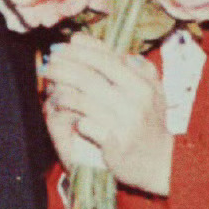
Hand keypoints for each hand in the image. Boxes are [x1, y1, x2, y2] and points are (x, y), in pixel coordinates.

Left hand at [43, 34, 173, 195]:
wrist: (161, 163)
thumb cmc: (150, 120)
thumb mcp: (151, 89)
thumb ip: (130, 65)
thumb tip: (96, 44)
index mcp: (143, 84)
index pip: (106, 60)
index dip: (80, 52)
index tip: (62, 47)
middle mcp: (136, 102)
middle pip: (90, 79)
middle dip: (63, 69)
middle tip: (47, 65)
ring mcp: (125, 125)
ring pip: (84, 101)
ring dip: (62, 92)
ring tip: (50, 88)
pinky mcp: (115, 146)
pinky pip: (86, 126)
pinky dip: (72, 116)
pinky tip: (61, 111)